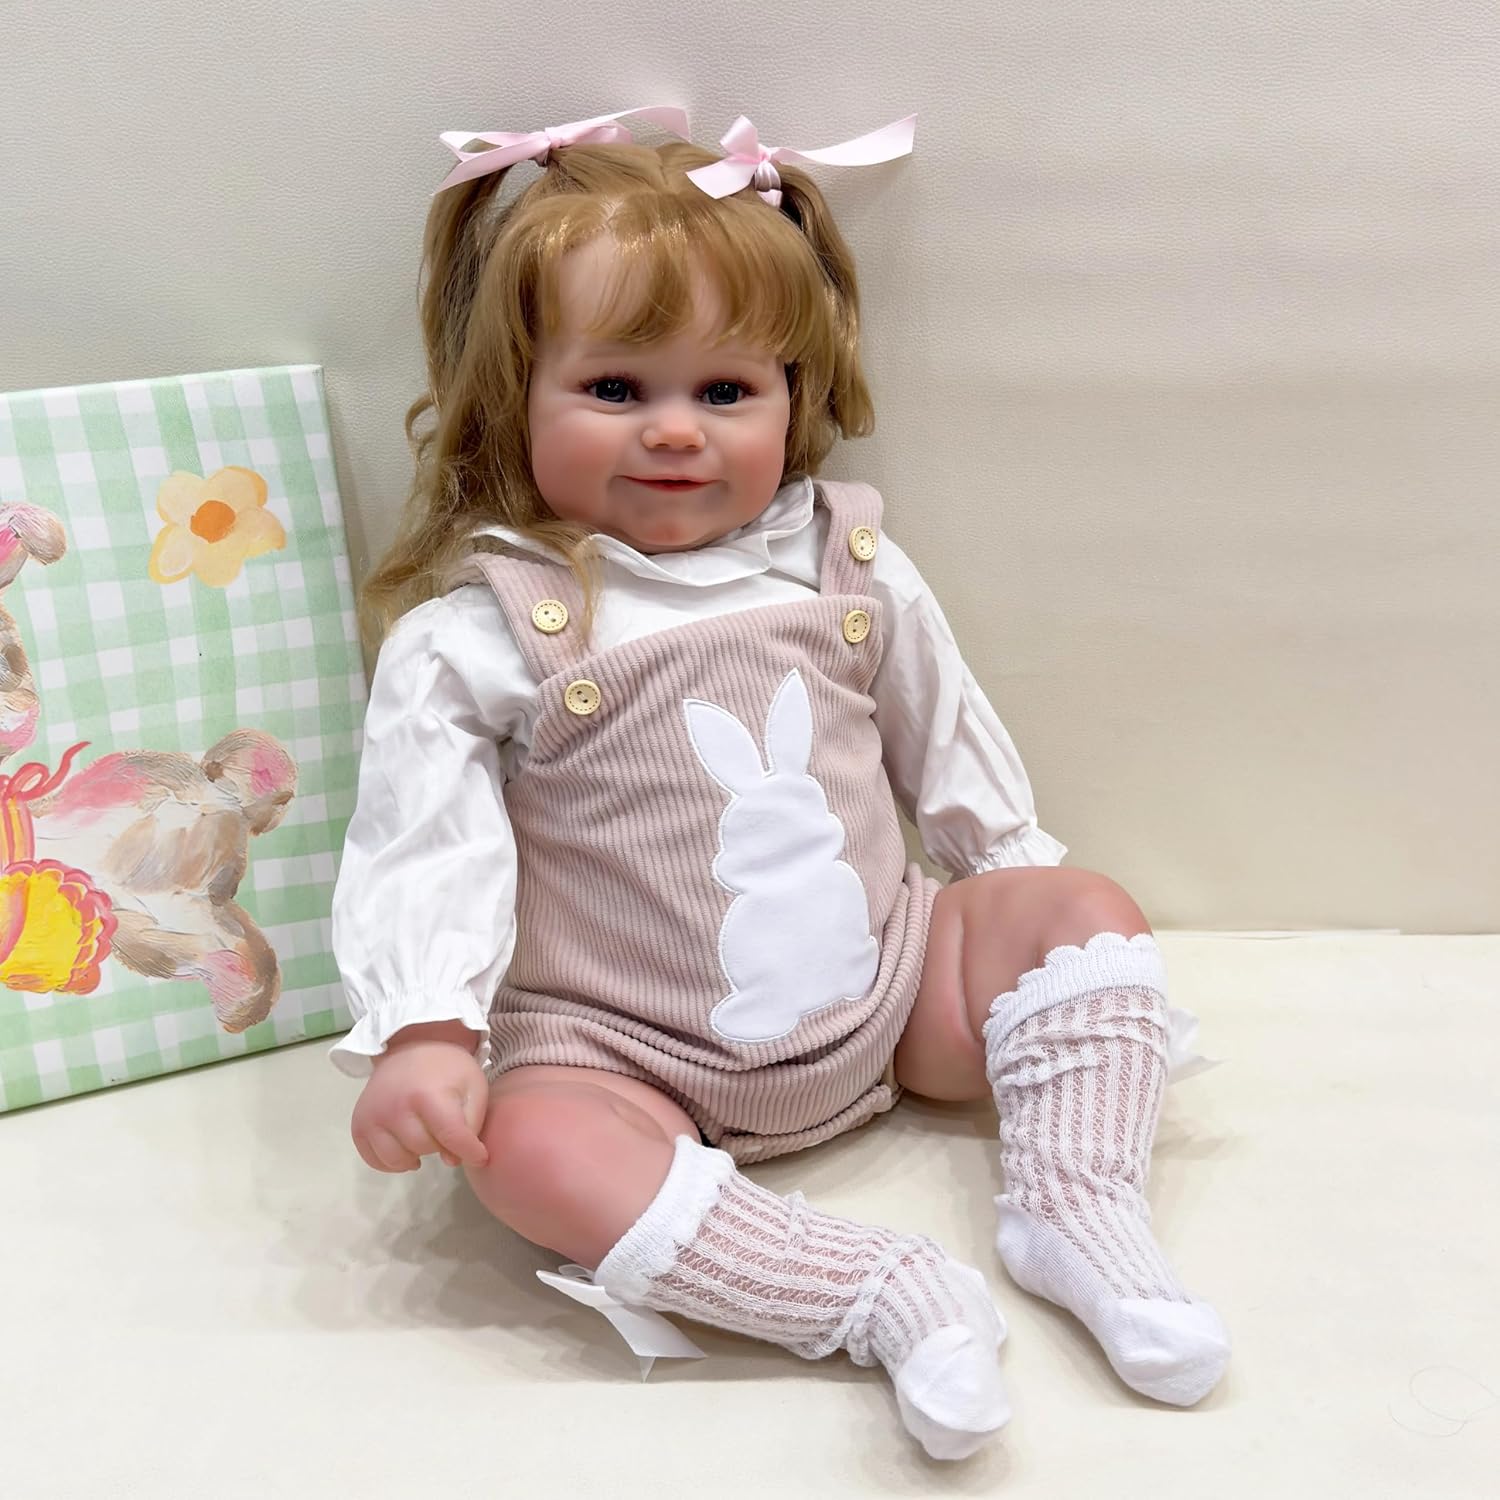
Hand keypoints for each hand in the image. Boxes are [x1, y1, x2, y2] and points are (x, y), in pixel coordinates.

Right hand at [351, 1023, 490, 1172]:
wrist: (412, 1045)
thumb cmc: (448, 1068)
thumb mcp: (474, 1087)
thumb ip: (471, 1124)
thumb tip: (453, 1160)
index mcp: (427, 1095)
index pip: (451, 1137)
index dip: (470, 1152)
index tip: (480, 1157)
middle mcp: (395, 1108)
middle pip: (425, 1148)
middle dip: (441, 1144)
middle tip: (444, 1128)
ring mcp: (373, 1117)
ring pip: (399, 1160)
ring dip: (416, 1155)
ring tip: (425, 1136)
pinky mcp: (359, 1125)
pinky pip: (375, 1161)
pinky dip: (392, 1162)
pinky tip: (405, 1147)